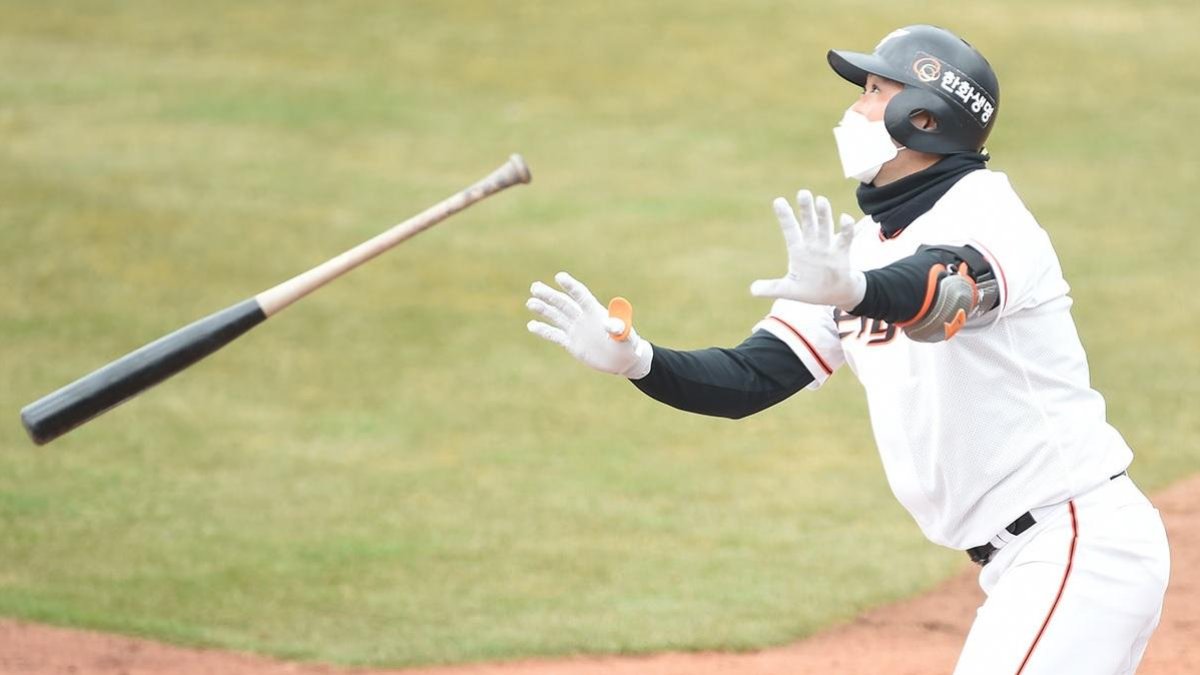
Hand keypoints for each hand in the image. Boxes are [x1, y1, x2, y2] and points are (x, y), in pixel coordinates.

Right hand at [526, 272, 652, 378]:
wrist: (623, 360)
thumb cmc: (628, 345)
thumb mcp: (626, 337)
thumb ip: (619, 328)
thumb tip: (611, 324)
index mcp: (596, 312)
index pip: (580, 295)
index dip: (570, 286)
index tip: (559, 276)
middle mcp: (583, 318)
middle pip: (564, 303)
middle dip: (549, 296)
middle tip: (535, 287)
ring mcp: (576, 330)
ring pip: (557, 316)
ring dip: (544, 309)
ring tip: (530, 302)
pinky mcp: (571, 343)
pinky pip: (555, 335)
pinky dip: (543, 330)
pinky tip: (531, 325)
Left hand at [750, 190, 865, 310]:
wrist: (833, 294)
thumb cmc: (809, 289)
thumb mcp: (788, 290)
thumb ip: (772, 287)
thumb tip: (752, 290)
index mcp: (797, 250)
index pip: (790, 229)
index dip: (785, 216)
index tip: (778, 201)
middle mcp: (812, 244)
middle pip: (808, 223)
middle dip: (806, 209)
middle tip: (803, 193)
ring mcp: (827, 246)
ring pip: (825, 226)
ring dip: (823, 214)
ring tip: (821, 200)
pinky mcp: (841, 252)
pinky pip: (844, 237)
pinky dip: (845, 228)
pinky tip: (844, 218)